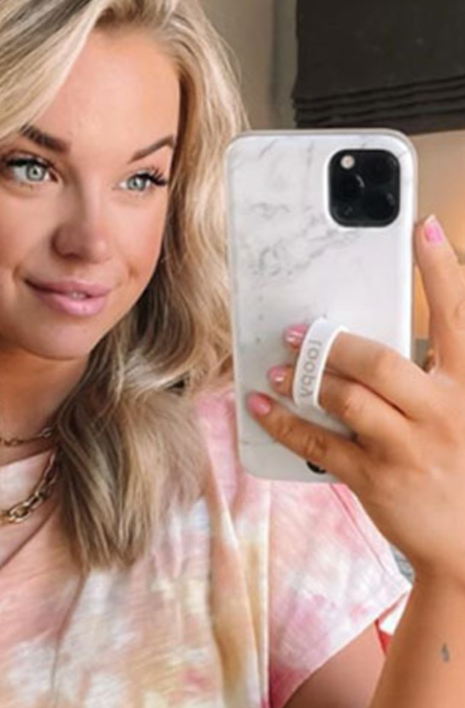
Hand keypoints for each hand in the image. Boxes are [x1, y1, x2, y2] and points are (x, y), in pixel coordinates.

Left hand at [246, 214, 464, 589]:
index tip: (424, 227)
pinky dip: (284, 423)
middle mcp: (441, 411)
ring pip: (346, 399)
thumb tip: (364, 348)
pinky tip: (263, 407)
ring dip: (305, 380)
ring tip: (279, 370)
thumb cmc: (458, 468)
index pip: (456, 317)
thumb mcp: (458, 414)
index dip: (442, 269)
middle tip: (298, 331)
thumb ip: (428, 380)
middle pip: (380, 360)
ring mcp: (407, 448)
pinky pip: (319, 444)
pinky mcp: (375, 479)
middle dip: (333, 342)